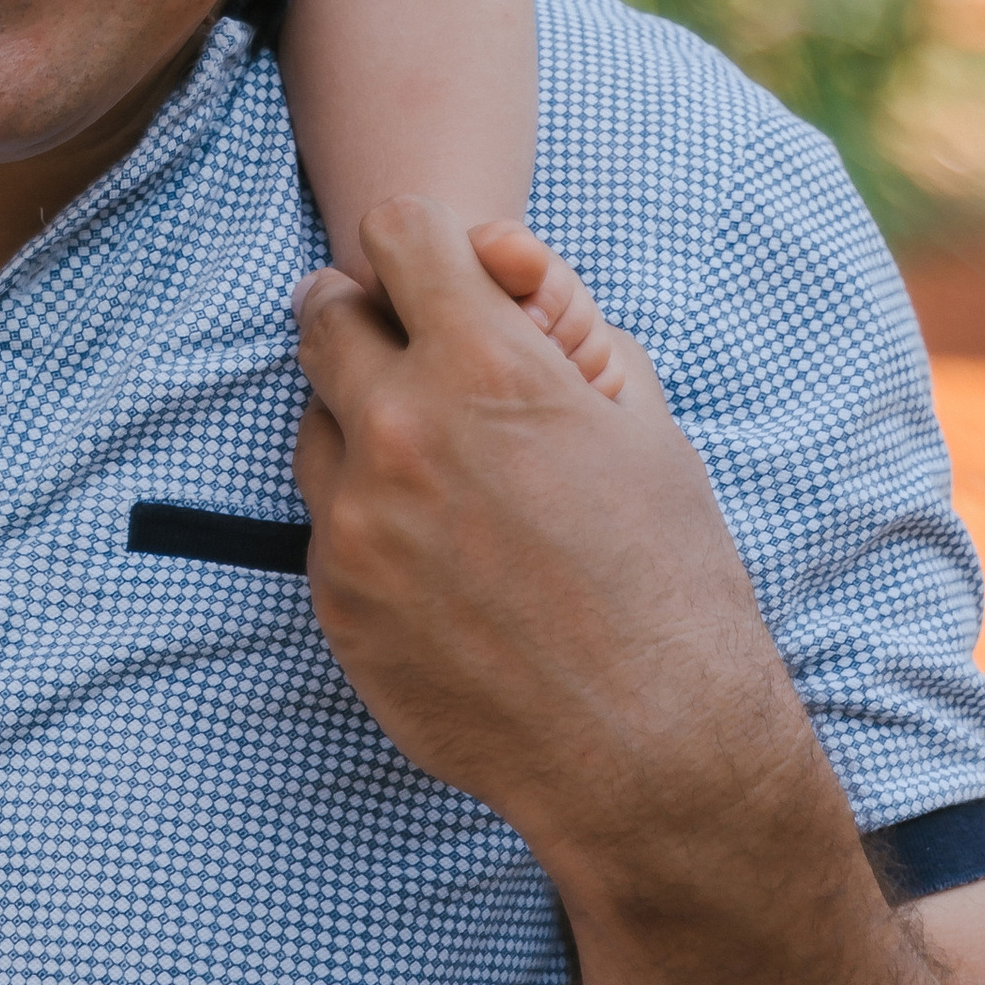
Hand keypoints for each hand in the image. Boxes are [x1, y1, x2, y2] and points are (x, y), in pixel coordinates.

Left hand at [294, 198, 818, 887]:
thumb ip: (558, 319)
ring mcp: (355, 520)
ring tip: (442, 472)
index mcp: (483, 367)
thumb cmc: (668, 579)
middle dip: (366, 314)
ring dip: (362, 421)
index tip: (439, 268)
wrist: (656, 754)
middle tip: (408, 347)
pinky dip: (368, 517)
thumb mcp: (640, 419)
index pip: (395, 231)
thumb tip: (495, 261)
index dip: (424, 241)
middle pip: (324, 312)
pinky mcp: (335, 598)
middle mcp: (400, 429)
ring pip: (316, 419)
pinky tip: (439, 559)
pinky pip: (325, 520)